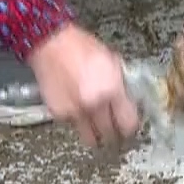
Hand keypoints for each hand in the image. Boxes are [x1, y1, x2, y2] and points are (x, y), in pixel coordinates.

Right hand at [25, 23, 142, 146]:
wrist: (53, 45)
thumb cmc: (82, 47)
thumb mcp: (112, 61)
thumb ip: (121, 85)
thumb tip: (129, 101)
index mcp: (112, 90)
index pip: (128, 124)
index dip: (130, 128)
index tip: (129, 127)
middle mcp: (95, 105)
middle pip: (110, 135)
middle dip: (113, 134)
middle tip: (114, 129)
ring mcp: (76, 112)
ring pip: (90, 138)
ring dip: (96, 135)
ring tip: (97, 127)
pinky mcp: (60, 114)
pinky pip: (73, 126)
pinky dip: (77, 121)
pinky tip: (78, 108)